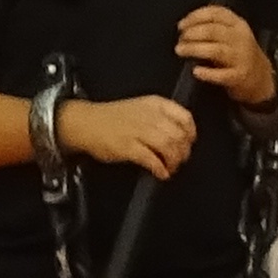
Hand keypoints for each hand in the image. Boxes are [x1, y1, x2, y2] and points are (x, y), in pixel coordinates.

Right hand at [61, 93, 199, 178]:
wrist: (85, 122)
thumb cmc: (113, 117)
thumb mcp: (141, 108)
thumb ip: (161, 117)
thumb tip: (181, 135)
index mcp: (155, 104)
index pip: (185, 117)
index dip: (191, 133)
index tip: (189, 143)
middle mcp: (149, 116)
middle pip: (179, 135)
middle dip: (184, 152)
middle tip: (180, 161)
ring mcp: (138, 131)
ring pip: (168, 147)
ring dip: (173, 161)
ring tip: (170, 168)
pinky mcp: (128, 147)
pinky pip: (151, 159)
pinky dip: (160, 169)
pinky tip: (161, 173)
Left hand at [174, 6, 276, 106]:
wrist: (261, 77)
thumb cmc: (239, 52)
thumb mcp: (232, 34)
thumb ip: (213, 27)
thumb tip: (185, 27)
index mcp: (238, 24)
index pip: (216, 13)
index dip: (196, 17)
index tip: (181, 25)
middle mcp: (240, 38)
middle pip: (213, 31)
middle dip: (192, 33)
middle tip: (180, 39)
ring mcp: (241, 57)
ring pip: (216, 50)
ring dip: (195, 49)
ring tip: (180, 50)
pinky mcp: (240, 76)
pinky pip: (222, 74)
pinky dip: (208, 73)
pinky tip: (196, 71)